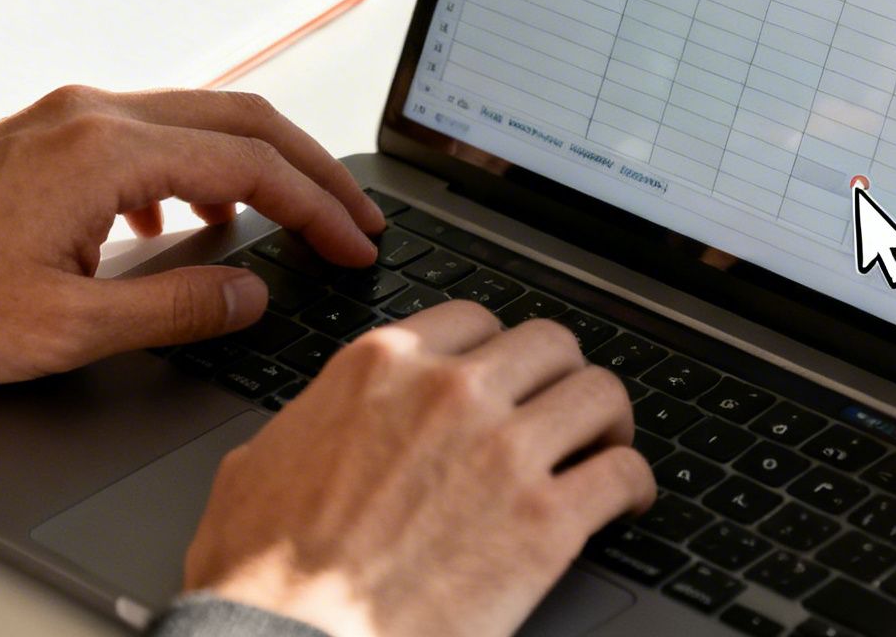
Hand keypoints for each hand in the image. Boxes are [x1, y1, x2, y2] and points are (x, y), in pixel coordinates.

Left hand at [0, 85, 382, 383]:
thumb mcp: (65, 329)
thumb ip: (177, 307)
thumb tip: (253, 292)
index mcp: (106, 150)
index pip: (252, 163)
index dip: (319, 207)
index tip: (357, 243)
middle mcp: (92, 113)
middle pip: (241, 118)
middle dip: (312, 169)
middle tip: (357, 219)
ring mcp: (67, 115)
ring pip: (199, 118)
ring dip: (258, 164)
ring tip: (296, 220)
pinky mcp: (47, 132)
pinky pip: (152, 132)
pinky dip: (199, 167)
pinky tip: (193, 220)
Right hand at [183, 301, 654, 636]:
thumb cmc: (261, 575)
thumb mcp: (261, 465)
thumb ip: (313, 423)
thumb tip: (319, 428)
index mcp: (382, 368)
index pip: (474, 320)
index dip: (499, 350)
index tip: (509, 375)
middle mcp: (451, 392)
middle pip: (549, 344)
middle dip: (560, 378)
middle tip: (562, 410)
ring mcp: (505, 451)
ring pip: (600, 393)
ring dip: (607, 421)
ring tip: (605, 448)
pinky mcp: (545, 520)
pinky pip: (623, 472)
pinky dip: (634, 485)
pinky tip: (626, 501)